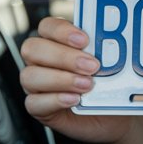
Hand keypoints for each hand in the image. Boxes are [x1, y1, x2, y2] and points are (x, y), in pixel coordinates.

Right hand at [19, 16, 135, 143]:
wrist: (113, 116)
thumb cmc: (109, 86)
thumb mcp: (111, 65)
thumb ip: (105, 51)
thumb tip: (113, 43)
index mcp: (55, 42)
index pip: (47, 26)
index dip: (62, 31)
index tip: (84, 40)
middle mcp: (41, 61)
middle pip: (33, 49)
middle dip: (63, 56)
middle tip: (91, 66)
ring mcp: (36, 85)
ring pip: (29, 76)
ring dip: (60, 79)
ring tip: (87, 85)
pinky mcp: (39, 108)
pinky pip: (34, 103)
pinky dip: (55, 100)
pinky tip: (74, 99)